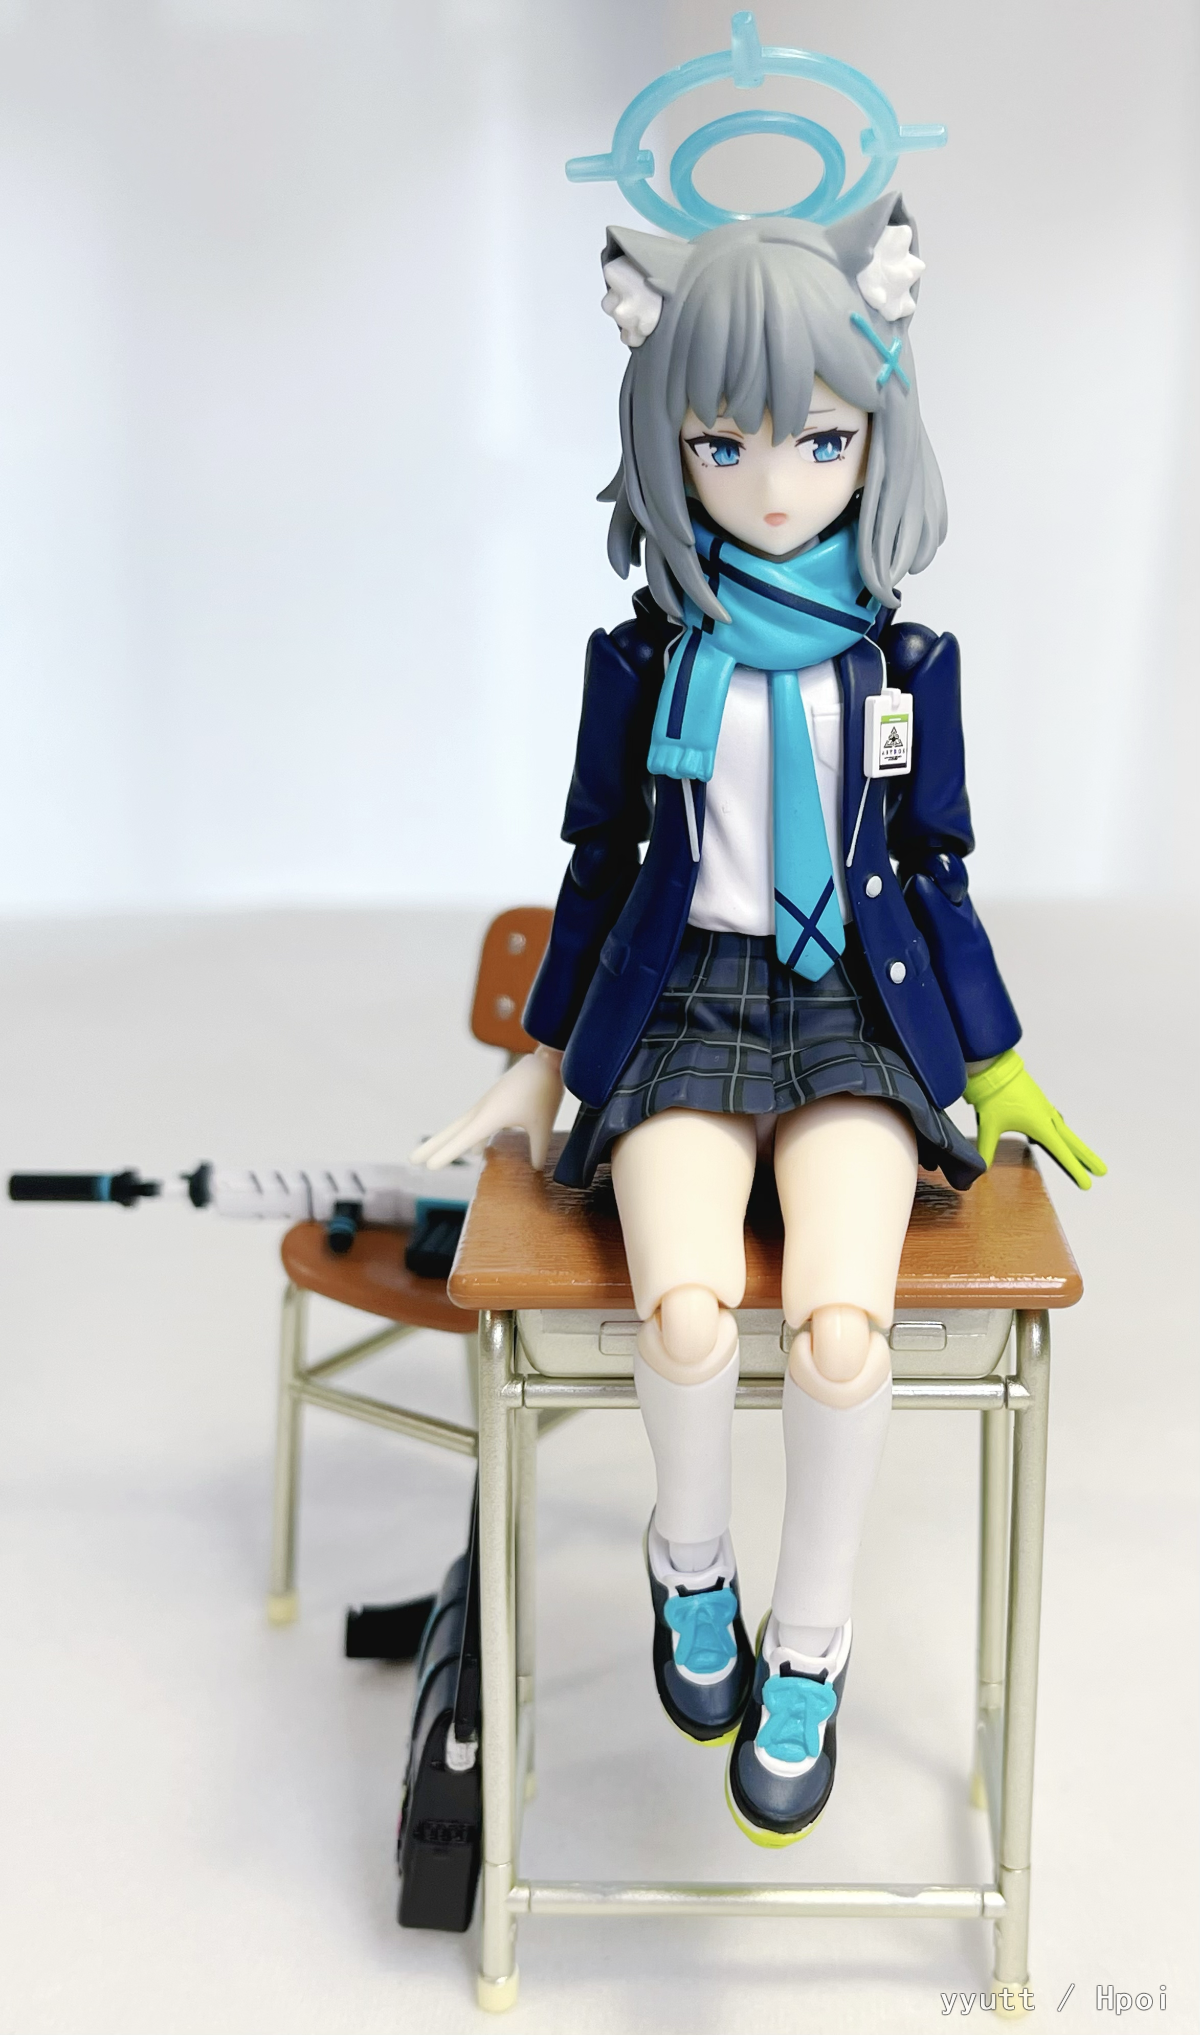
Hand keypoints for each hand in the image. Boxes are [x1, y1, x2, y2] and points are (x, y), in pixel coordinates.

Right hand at [410, 1046, 564, 1172]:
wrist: (547, 1059)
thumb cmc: (544, 1090)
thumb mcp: (543, 1124)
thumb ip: (538, 1148)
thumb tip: (536, 1168)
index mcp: (490, 1116)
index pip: (463, 1140)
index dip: (447, 1154)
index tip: (429, 1167)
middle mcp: (482, 1110)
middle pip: (451, 1132)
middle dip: (432, 1146)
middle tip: (412, 1160)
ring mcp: (486, 1105)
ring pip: (461, 1127)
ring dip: (446, 1141)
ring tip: (434, 1158)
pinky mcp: (493, 1101)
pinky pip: (476, 1123)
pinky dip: (470, 1137)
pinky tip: (477, 1150)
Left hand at [964, 1049, 1105, 1190]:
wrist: (994, 1070)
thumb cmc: (994, 1096)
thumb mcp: (989, 1126)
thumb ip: (986, 1150)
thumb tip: (980, 1170)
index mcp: (1040, 1125)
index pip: (1061, 1152)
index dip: (1074, 1169)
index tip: (1087, 1183)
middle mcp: (1047, 1117)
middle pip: (1072, 1142)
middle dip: (1087, 1158)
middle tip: (1102, 1171)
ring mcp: (1044, 1108)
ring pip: (1065, 1130)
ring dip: (1075, 1144)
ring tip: (1084, 1156)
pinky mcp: (1039, 1102)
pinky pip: (1055, 1120)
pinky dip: (1060, 1130)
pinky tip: (1055, 1133)